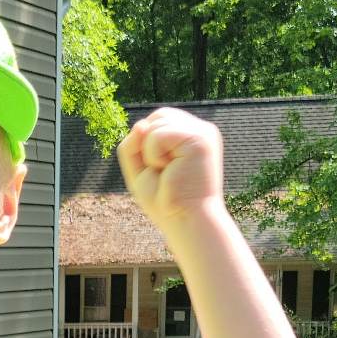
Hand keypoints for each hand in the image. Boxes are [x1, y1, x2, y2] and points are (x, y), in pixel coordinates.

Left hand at [116, 107, 223, 225]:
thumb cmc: (165, 201)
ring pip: (156, 123)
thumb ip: (133, 144)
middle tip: (165, 173)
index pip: (159, 120)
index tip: (163, 170)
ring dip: (150, 153)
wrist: (185, 221)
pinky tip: (170, 170)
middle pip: (158, 116)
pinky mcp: (200, 138)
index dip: (148, 143)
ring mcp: (202, 132)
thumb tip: (141, 124)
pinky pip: (158, 134)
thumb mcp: (140, 169)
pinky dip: (154, 155)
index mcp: (190, 135)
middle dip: (148, 146)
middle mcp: (199, 130)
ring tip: (169, 172)